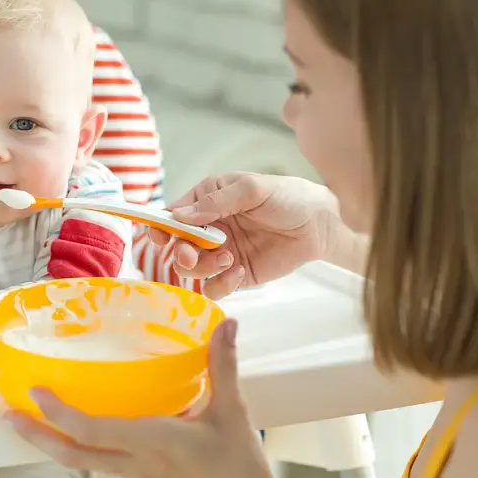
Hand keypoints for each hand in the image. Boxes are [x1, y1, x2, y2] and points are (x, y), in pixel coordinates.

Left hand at [5, 320, 294, 477]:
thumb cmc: (241, 467)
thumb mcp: (232, 411)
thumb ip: (222, 366)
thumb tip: (225, 325)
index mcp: (154, 442)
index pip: (92, 430)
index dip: (58, 413)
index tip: (33, 393)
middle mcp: (137, 465)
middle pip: (74, 455)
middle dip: (37, 436)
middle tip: (8, 415)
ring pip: (87, 462)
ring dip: (59, 442)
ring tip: (42, 419)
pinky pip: (108, 465)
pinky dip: (89, 448)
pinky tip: (98, 431)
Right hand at [151, 173, 341, 298]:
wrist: (319, 225)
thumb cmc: (287, 197)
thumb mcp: (251, 189)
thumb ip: (216, 203)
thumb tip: (179, 216)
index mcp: (207, 200)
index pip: (172, 214)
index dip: (159, 226)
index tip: (158, 236)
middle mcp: (209, 227)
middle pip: (177, 246)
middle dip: (180, 253)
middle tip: (190, 257)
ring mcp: (221, 252)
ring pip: (192, 270)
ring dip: (203, 268)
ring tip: (229, 259)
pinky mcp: (235, 274)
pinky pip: (214, 287)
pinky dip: (221, 284)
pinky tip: (239, 272)